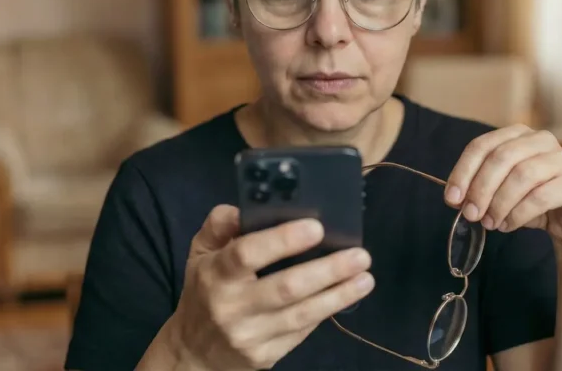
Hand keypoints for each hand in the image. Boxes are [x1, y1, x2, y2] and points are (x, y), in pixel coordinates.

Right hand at [168, 205, 374, 370]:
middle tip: (359, 255)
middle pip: (286, 288)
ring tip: (365, 277)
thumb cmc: (205, 291)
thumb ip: (220, 225)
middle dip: (327, 270)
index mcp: (215, 274)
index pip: (247, 254)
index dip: (283, 240)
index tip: (316, 227)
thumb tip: (244, 206)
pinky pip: (302, 331)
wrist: (195, 352)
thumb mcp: (200, 253)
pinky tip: (345, 296)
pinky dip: (326, 311)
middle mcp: (232, 307)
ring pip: (302, 314)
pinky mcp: (266, 356)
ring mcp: (250, 335)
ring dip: (339, 294)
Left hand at [443, 124, 561, 249]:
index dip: (463, 171)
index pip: (482, 145)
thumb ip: (479, 189)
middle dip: (481, 189)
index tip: (452, 199)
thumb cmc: (532, 201)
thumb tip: (455, 199)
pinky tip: (509, 225)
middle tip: (471, 215)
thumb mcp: (500, 191)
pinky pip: (541, 196)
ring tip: (491, 223)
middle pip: (501, 157)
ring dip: (500, 203)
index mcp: (517, 135)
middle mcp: (541, 140)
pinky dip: (519, 213)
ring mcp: (561, 159)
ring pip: (522, 175)